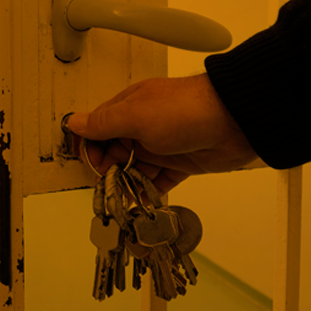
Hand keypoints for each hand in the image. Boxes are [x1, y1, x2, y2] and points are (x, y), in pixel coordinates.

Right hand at [66, 74, 257, 194]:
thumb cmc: (184, 110)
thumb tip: (73, 122)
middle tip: (111, 184)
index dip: (92, 148)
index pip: (98, 129)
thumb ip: (102, 123)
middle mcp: (142, 126)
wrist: (236, 120)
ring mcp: (162, 145)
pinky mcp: (181, 162)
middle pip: (115, 152)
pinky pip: (159, 180)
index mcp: (128, 107)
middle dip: (110, 170)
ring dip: (129, 184)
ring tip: (126, 198)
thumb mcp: (134, 115)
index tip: (92, 165)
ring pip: (135, 169)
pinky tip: (144, 202)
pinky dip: (150, 191)